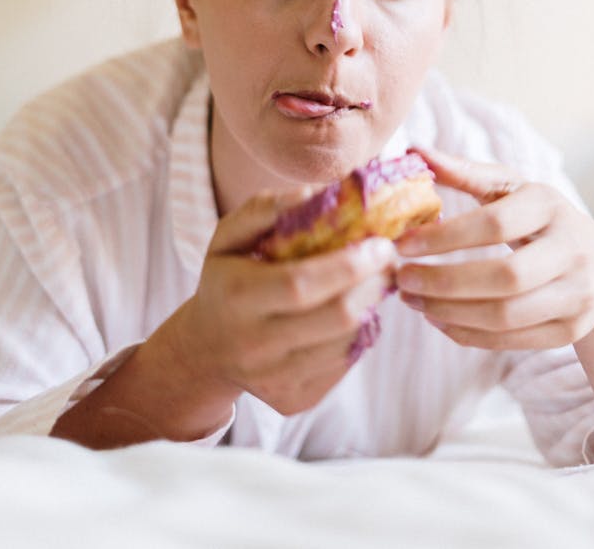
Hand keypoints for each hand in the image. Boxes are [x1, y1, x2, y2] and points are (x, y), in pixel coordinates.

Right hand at [175, 190, 397, 416]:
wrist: (205, 350)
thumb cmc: (226, 280)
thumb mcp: (228, 237)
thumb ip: (265, 209)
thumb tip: (313, 195)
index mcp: (239, 298)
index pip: (302, 284)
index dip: (349, 264)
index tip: (380, 243)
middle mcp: (256, 345)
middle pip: (337, 317)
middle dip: (374, 283)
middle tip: (388, 259)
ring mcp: (276, 380)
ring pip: (347, 341)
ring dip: (370, 306)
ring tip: (369, 282)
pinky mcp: (295, 399)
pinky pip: (344, 363)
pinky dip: (358, 333)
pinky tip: (351, 312)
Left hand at [395, 146, 593, 350]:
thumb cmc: (542, 220)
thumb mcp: (514, 190)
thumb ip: (466, 172)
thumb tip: (416, 150)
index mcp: (551, 206)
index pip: (495, 224)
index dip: (445, 237)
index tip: (402, 244)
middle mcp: (572, 251)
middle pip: (505, 277)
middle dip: (445, 282)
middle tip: (401, 280)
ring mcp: (577, 295)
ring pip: (507, 315)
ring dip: (449, 312)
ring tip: (412, 301)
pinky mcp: (571, 331)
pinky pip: (511, 340)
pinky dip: (467, 334)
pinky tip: (437, 319)